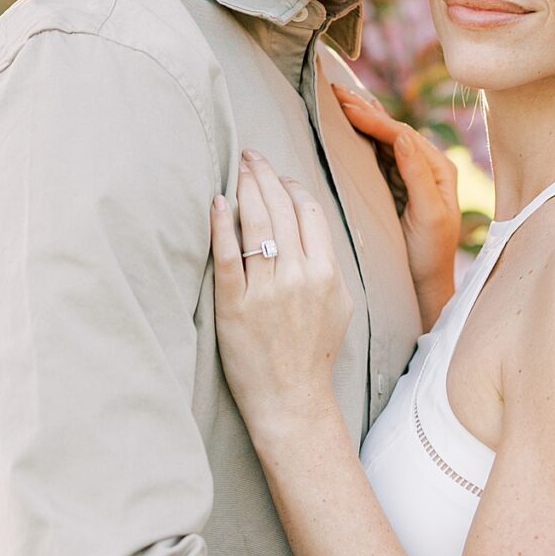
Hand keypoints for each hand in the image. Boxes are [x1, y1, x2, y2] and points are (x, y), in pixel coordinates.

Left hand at [210, 151, 352, 442]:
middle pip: (281, 208)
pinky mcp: (235, 305)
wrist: (291, 401)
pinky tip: (215, 202)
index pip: (309, 211)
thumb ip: (328, 265)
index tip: (278, 175)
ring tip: (237, 168)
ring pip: (256, 223)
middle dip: (265, 174)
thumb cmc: (312, 354)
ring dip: (245, 188)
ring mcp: (266, 291)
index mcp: (327, 272)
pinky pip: (227, 255)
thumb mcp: (339, 305)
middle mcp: (299, 276)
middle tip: (250, 155)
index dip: (292, 186)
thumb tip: (310, 227)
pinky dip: (220, 224)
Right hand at [331, 82, 460, 326]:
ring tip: (340, 97)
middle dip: (365, 109)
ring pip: (385, 137)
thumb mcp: (428, 215)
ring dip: (363, 117)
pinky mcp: (398, 186)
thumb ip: (417, 175)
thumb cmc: (429, 255)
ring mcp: (412, 175)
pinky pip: (379, 152)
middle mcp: (428, 166)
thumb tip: (401, 136)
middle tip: (336, 90)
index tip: (347, 106)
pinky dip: (364, 134)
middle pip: (393, 129)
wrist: (425, 285)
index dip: (374, 119)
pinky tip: (352, 121)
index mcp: (438, 169)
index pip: (402, 135)